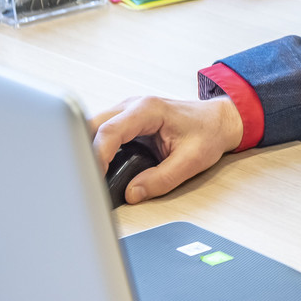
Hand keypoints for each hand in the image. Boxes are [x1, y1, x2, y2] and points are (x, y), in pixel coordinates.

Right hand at [88, 95, 244, 204]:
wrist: (217, 120)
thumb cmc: (208, 133)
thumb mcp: (191, 161)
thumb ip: (161, 179)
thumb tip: (132, 194)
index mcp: (147, 110)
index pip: (110, 130)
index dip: (96, 155)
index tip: (93, 177)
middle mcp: (132, 106)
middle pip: (91, 125)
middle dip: (83, 151)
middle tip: (86, 179)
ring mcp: (126, 111)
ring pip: (92, 127)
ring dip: (87, 149)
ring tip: (90, 176)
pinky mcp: (125, 121)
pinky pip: (101, 133)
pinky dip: (95, 149)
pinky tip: (98, 168)